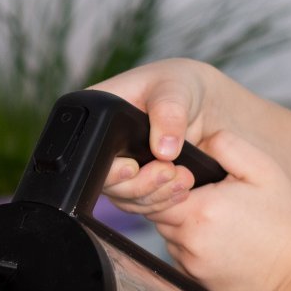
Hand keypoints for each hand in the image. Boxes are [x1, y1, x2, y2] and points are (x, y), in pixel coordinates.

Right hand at [91, 59, 224, 212]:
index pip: (89, 151)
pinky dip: (164, 201)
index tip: (133, 167)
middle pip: (106, 183)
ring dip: (156, 195)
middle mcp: (101, 146)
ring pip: (126, 199)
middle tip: (168, 171)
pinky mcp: (138, 185)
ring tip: (183, 179)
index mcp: (97, 116)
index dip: (109, 167)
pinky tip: (182, 188)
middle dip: (139, 184)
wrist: (202, 105)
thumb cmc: (178, 85)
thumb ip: (169, 115)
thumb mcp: (174, 89)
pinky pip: (144, 205)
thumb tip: (163, 150)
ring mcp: (119, 169)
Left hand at [139, 130, 290, 290]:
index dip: (168, 181)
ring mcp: (190, 263)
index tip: (189, 178)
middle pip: (159, 213)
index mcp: (200, 209)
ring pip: (169, 235)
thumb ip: (226, 146)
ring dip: (183, 225)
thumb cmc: (285, 220)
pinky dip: (192, 247)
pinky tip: (220, 242)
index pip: (157, 189)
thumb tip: (197, 143)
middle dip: (176, 201)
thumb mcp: (263, 170)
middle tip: (210, 198)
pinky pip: (180, 256)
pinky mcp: (194, 280)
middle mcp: (189, 240)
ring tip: (219, 222)